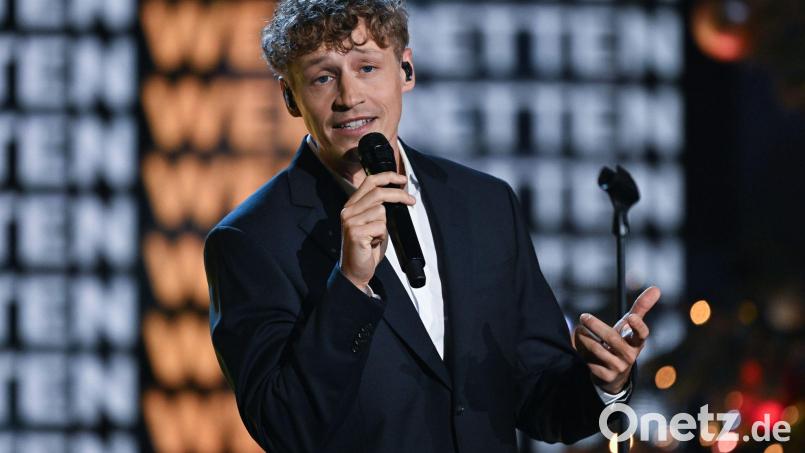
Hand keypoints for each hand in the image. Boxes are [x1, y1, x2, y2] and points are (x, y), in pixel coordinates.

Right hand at [339, 172, 413, 291]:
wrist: (355, 271)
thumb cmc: (366, 248)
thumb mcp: (371, 223)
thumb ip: (378, 208)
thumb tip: (398, 195)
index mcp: (351, 206)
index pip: (369, 182)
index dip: (387, 177)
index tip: (402, 179)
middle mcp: (348, 211)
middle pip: (378, 193)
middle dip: (398, 195)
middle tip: (411, 201)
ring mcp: (350, 222)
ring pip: (381, 211)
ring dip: (385, 226)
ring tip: (376, 236)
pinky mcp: (356, 233)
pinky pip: (380, 227)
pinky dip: (382, 236)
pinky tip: (373, 243)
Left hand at [572, 286, 660, 393]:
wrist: (613, 372)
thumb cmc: (622, 342)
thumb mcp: (629, 326)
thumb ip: (641, 308)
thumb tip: (657, 288)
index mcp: (637, 342)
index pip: (642, 335)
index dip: (638, 327)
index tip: (631, 317)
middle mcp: (630, 356)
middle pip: (612, 339)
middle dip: (596, 326)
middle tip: (584, 316)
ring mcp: (618, 367)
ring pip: (598, 349)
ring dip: (584, 338)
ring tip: (579, 331)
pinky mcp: (606, 376)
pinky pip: (589, 361)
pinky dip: (581, 351)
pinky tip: (580, 348)